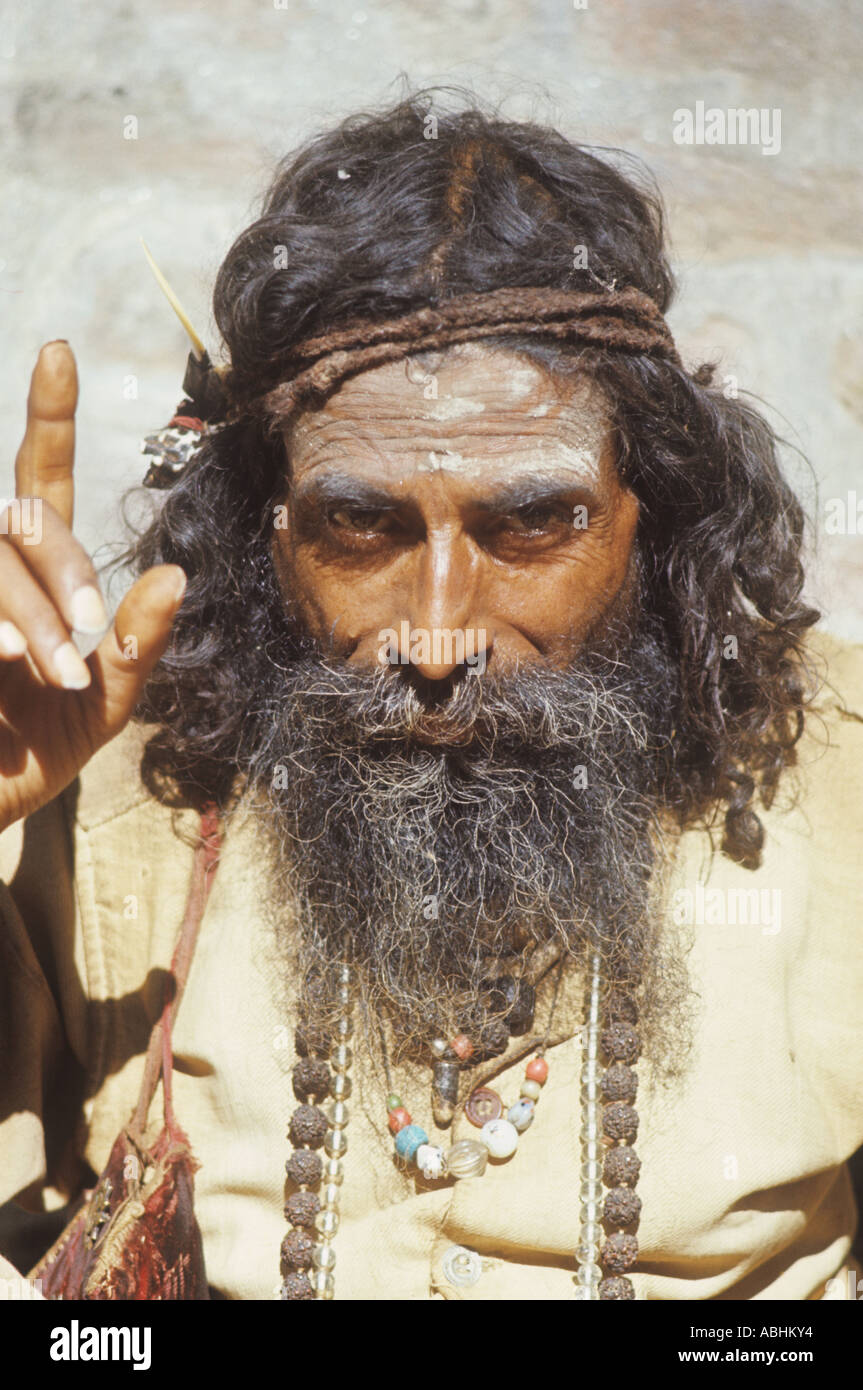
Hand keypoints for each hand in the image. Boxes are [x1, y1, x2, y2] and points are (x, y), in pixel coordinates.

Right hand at [0, 341, 185, 833]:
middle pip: (19, 521)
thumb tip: (174, 573)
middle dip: (57, 574)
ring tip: (44, 674)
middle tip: (75, 650)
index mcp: (32, 581)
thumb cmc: (36, 756)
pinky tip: (2, 668)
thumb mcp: (103, 707)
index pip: (37, 484)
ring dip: (24, 614)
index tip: (59, 350)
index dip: (47, 417)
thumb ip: (138, 646)